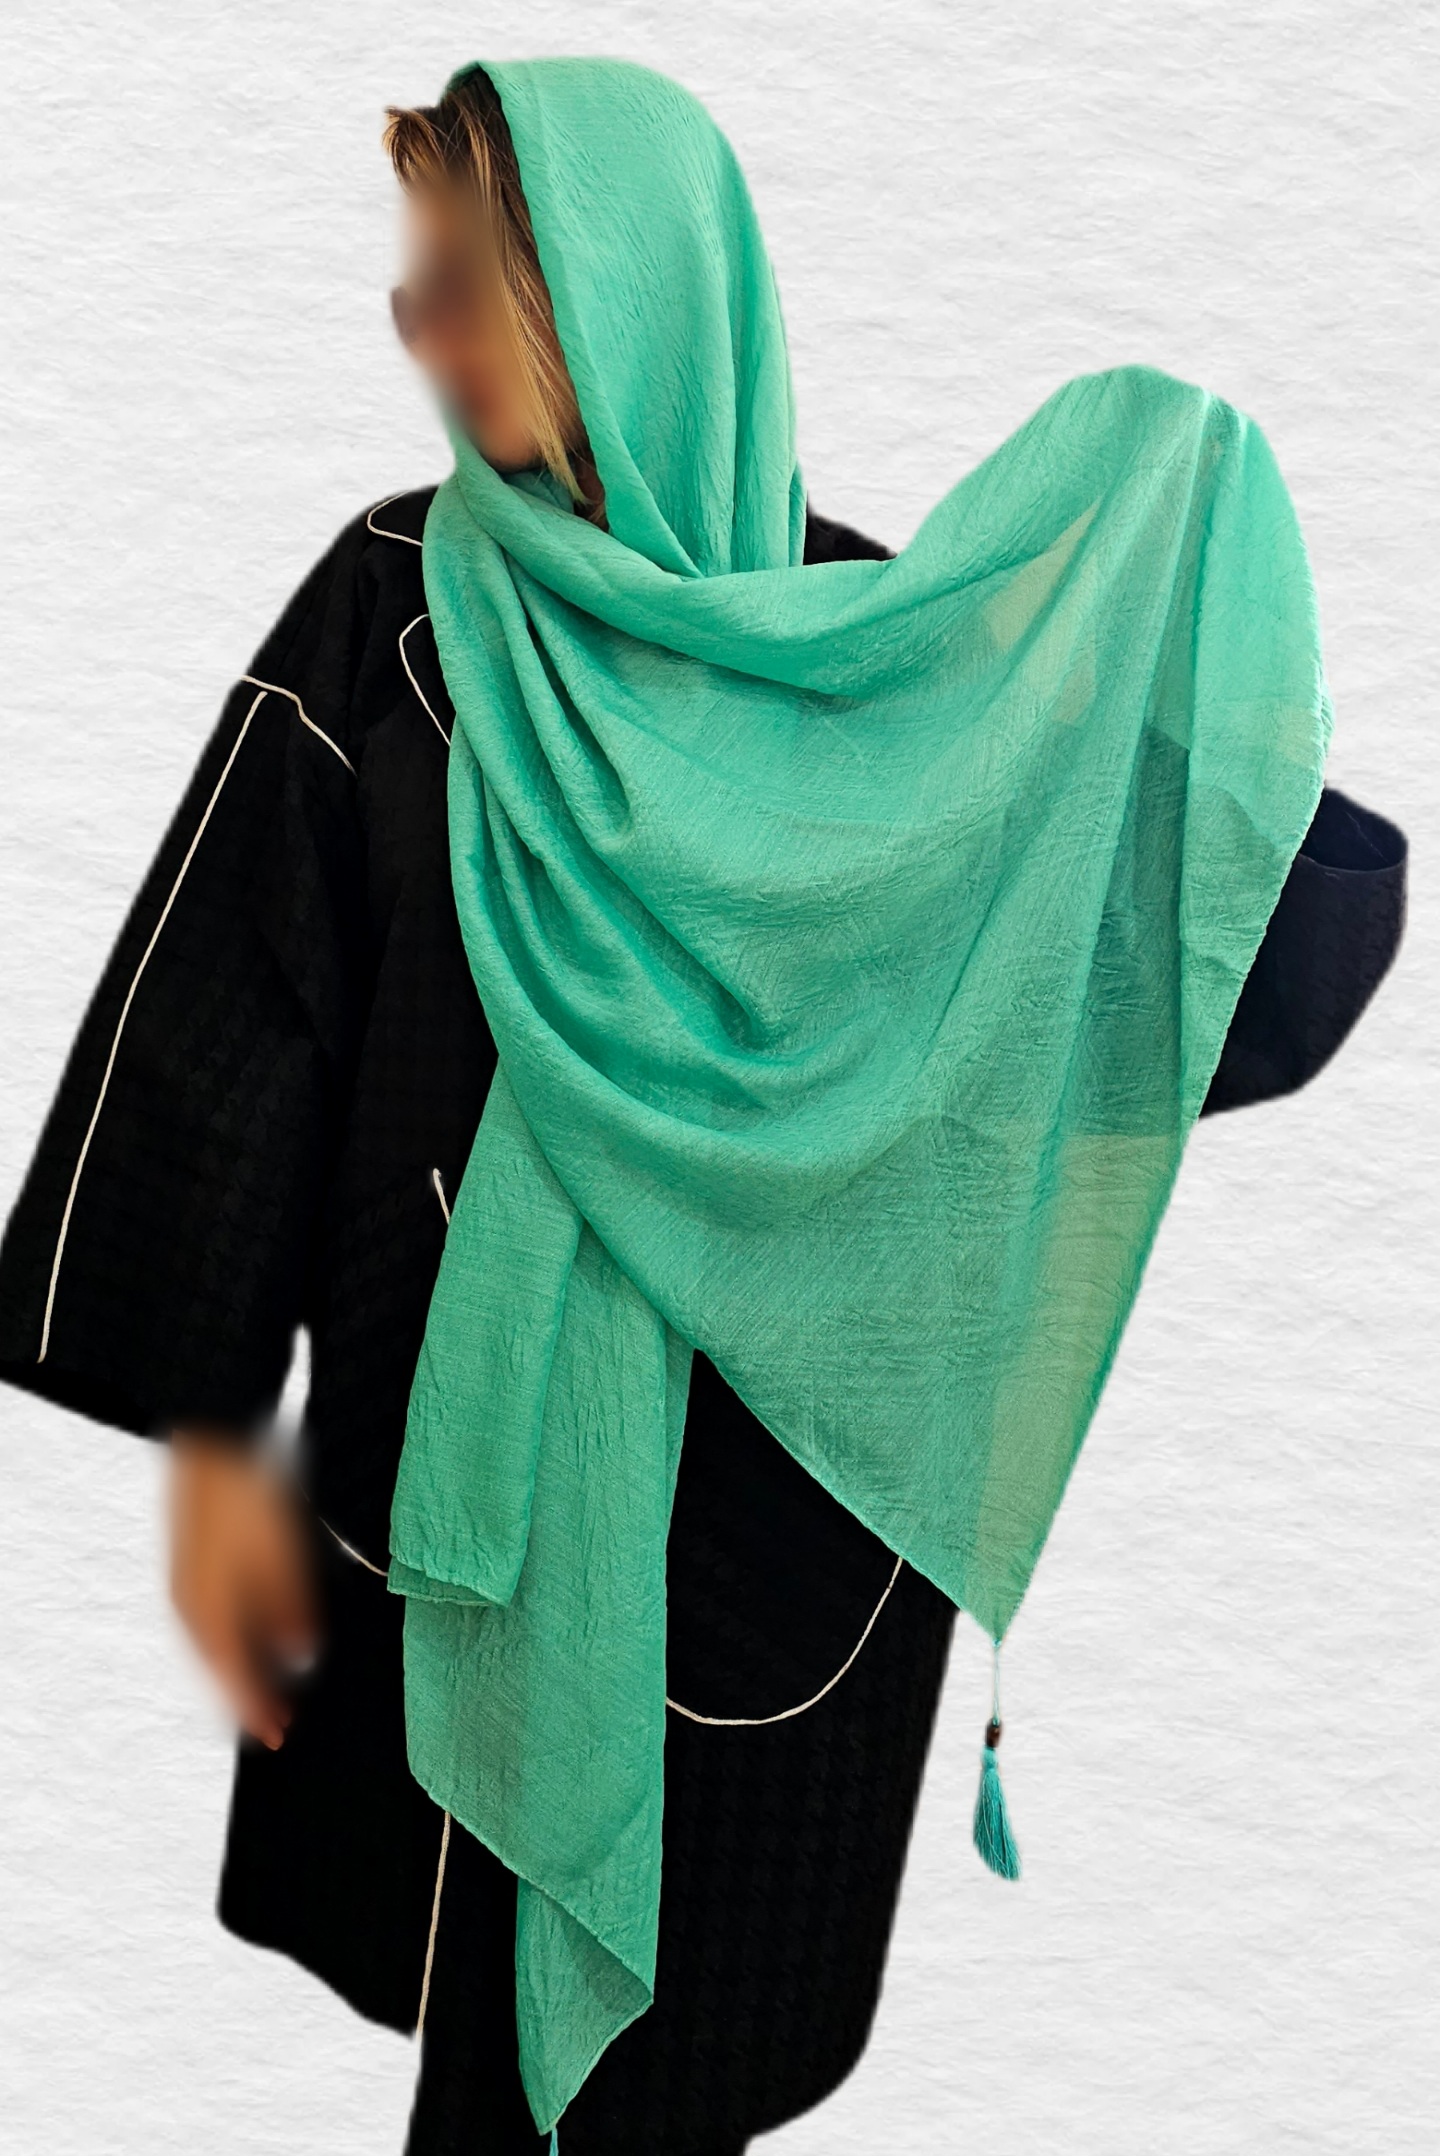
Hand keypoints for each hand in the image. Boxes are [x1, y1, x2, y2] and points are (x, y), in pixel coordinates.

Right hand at [168, 1428, 319, 1750]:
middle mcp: (191, 1608)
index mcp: (211, 1612)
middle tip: (276, 1722)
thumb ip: (291, 1610)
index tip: (279, 1736)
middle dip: (248, 1696)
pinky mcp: (189, 1569)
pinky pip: (208, 1622)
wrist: (211, 1447)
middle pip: (221, 1668)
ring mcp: (185, 1588)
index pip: (236, 1678)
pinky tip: (252, 1640)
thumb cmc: (247, 1500)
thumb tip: (301, 1654)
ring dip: (238, 1670)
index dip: (258, 1709)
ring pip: (213, 1646)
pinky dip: (230, 1641)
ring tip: (267, 1689)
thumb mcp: (281, 1557)